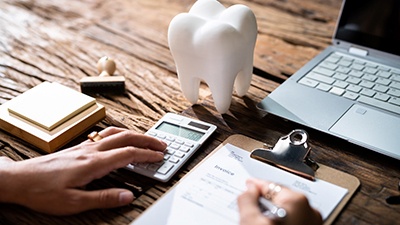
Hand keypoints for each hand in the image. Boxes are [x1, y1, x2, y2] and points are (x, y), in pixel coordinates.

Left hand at [0, 127, 166, 214]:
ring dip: (135, 135)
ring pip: (116, 133)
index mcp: (93, 163)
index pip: (127, 154)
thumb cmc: (43, 191)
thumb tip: (128, 196)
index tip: (160, 156)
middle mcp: (91, 150)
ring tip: (147, 140)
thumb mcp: (74, 202)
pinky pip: (105, 135)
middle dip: (147, 140)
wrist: (19, 180)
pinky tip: (120, 139)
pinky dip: (121, 135)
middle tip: (162, 145)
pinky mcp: (79, 148)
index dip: (147, 155)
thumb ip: (104, 198)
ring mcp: (84, 147)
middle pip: (126, 137)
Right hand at [237, 178, 321, 224]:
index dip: (255, 186)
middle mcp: (311, 210)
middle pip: (280, 198)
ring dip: (273, 213)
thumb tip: (249, 190)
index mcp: (298, 200)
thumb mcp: (250, 220)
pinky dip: (282, 220)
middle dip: (265, 201)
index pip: (271, 185)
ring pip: (287, 211)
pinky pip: (294, 220)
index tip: (247, 186)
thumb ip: (246, 199)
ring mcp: (314, 223)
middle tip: (250, 205)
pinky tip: (270, 224)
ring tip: (259, 219)